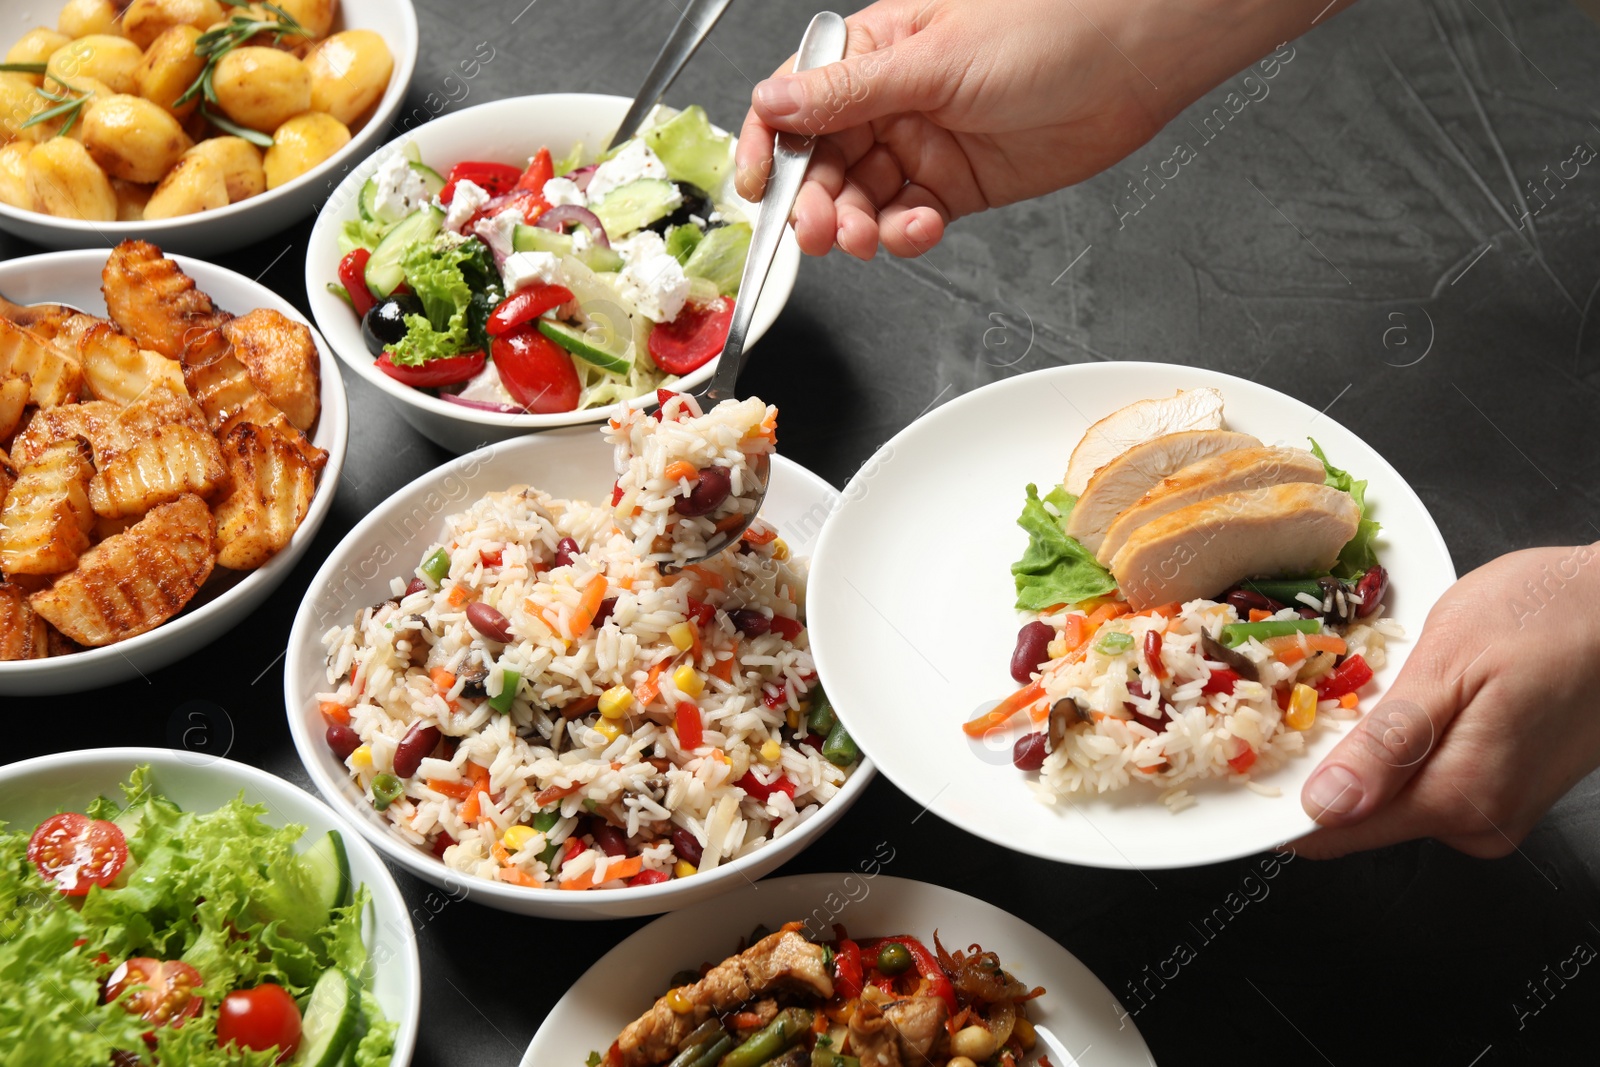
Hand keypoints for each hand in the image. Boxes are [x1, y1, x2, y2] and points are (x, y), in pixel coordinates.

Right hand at [736, 0, 1348, 258]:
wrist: (1133, 60)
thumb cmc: (1048, 27)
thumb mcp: (935, 59)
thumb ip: (849, 92)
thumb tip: (772, 103)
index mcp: (872, 53)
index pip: (794, 104)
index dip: (768, 147)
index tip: (759, 189)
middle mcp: (889, 101)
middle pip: (822, 164)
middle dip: (814, 201)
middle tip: (820, 230)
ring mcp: (922, 146)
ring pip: (861, 200)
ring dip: (856, 225)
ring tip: (868, 236)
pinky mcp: (956, 187)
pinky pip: (908, 222)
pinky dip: (905, 234)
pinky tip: (920, 228)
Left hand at [1297, 543, 1599, 857]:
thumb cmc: (1550, 616)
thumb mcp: (1448, 664)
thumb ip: (1386, 746)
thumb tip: (1325, 808)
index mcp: (1455, 797)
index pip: (1337, 834)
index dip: (1284, 803)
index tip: (1248, 765)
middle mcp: (1477, 821)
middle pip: (1361, 815)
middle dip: (1324, 767)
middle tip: (1301, 701)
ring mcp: (1497, 809)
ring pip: (1394, 795)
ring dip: (1365, 753)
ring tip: (1368, 689)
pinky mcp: (1508, 788)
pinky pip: (1429, 778)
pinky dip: (1404, 745)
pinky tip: (1411, 700)